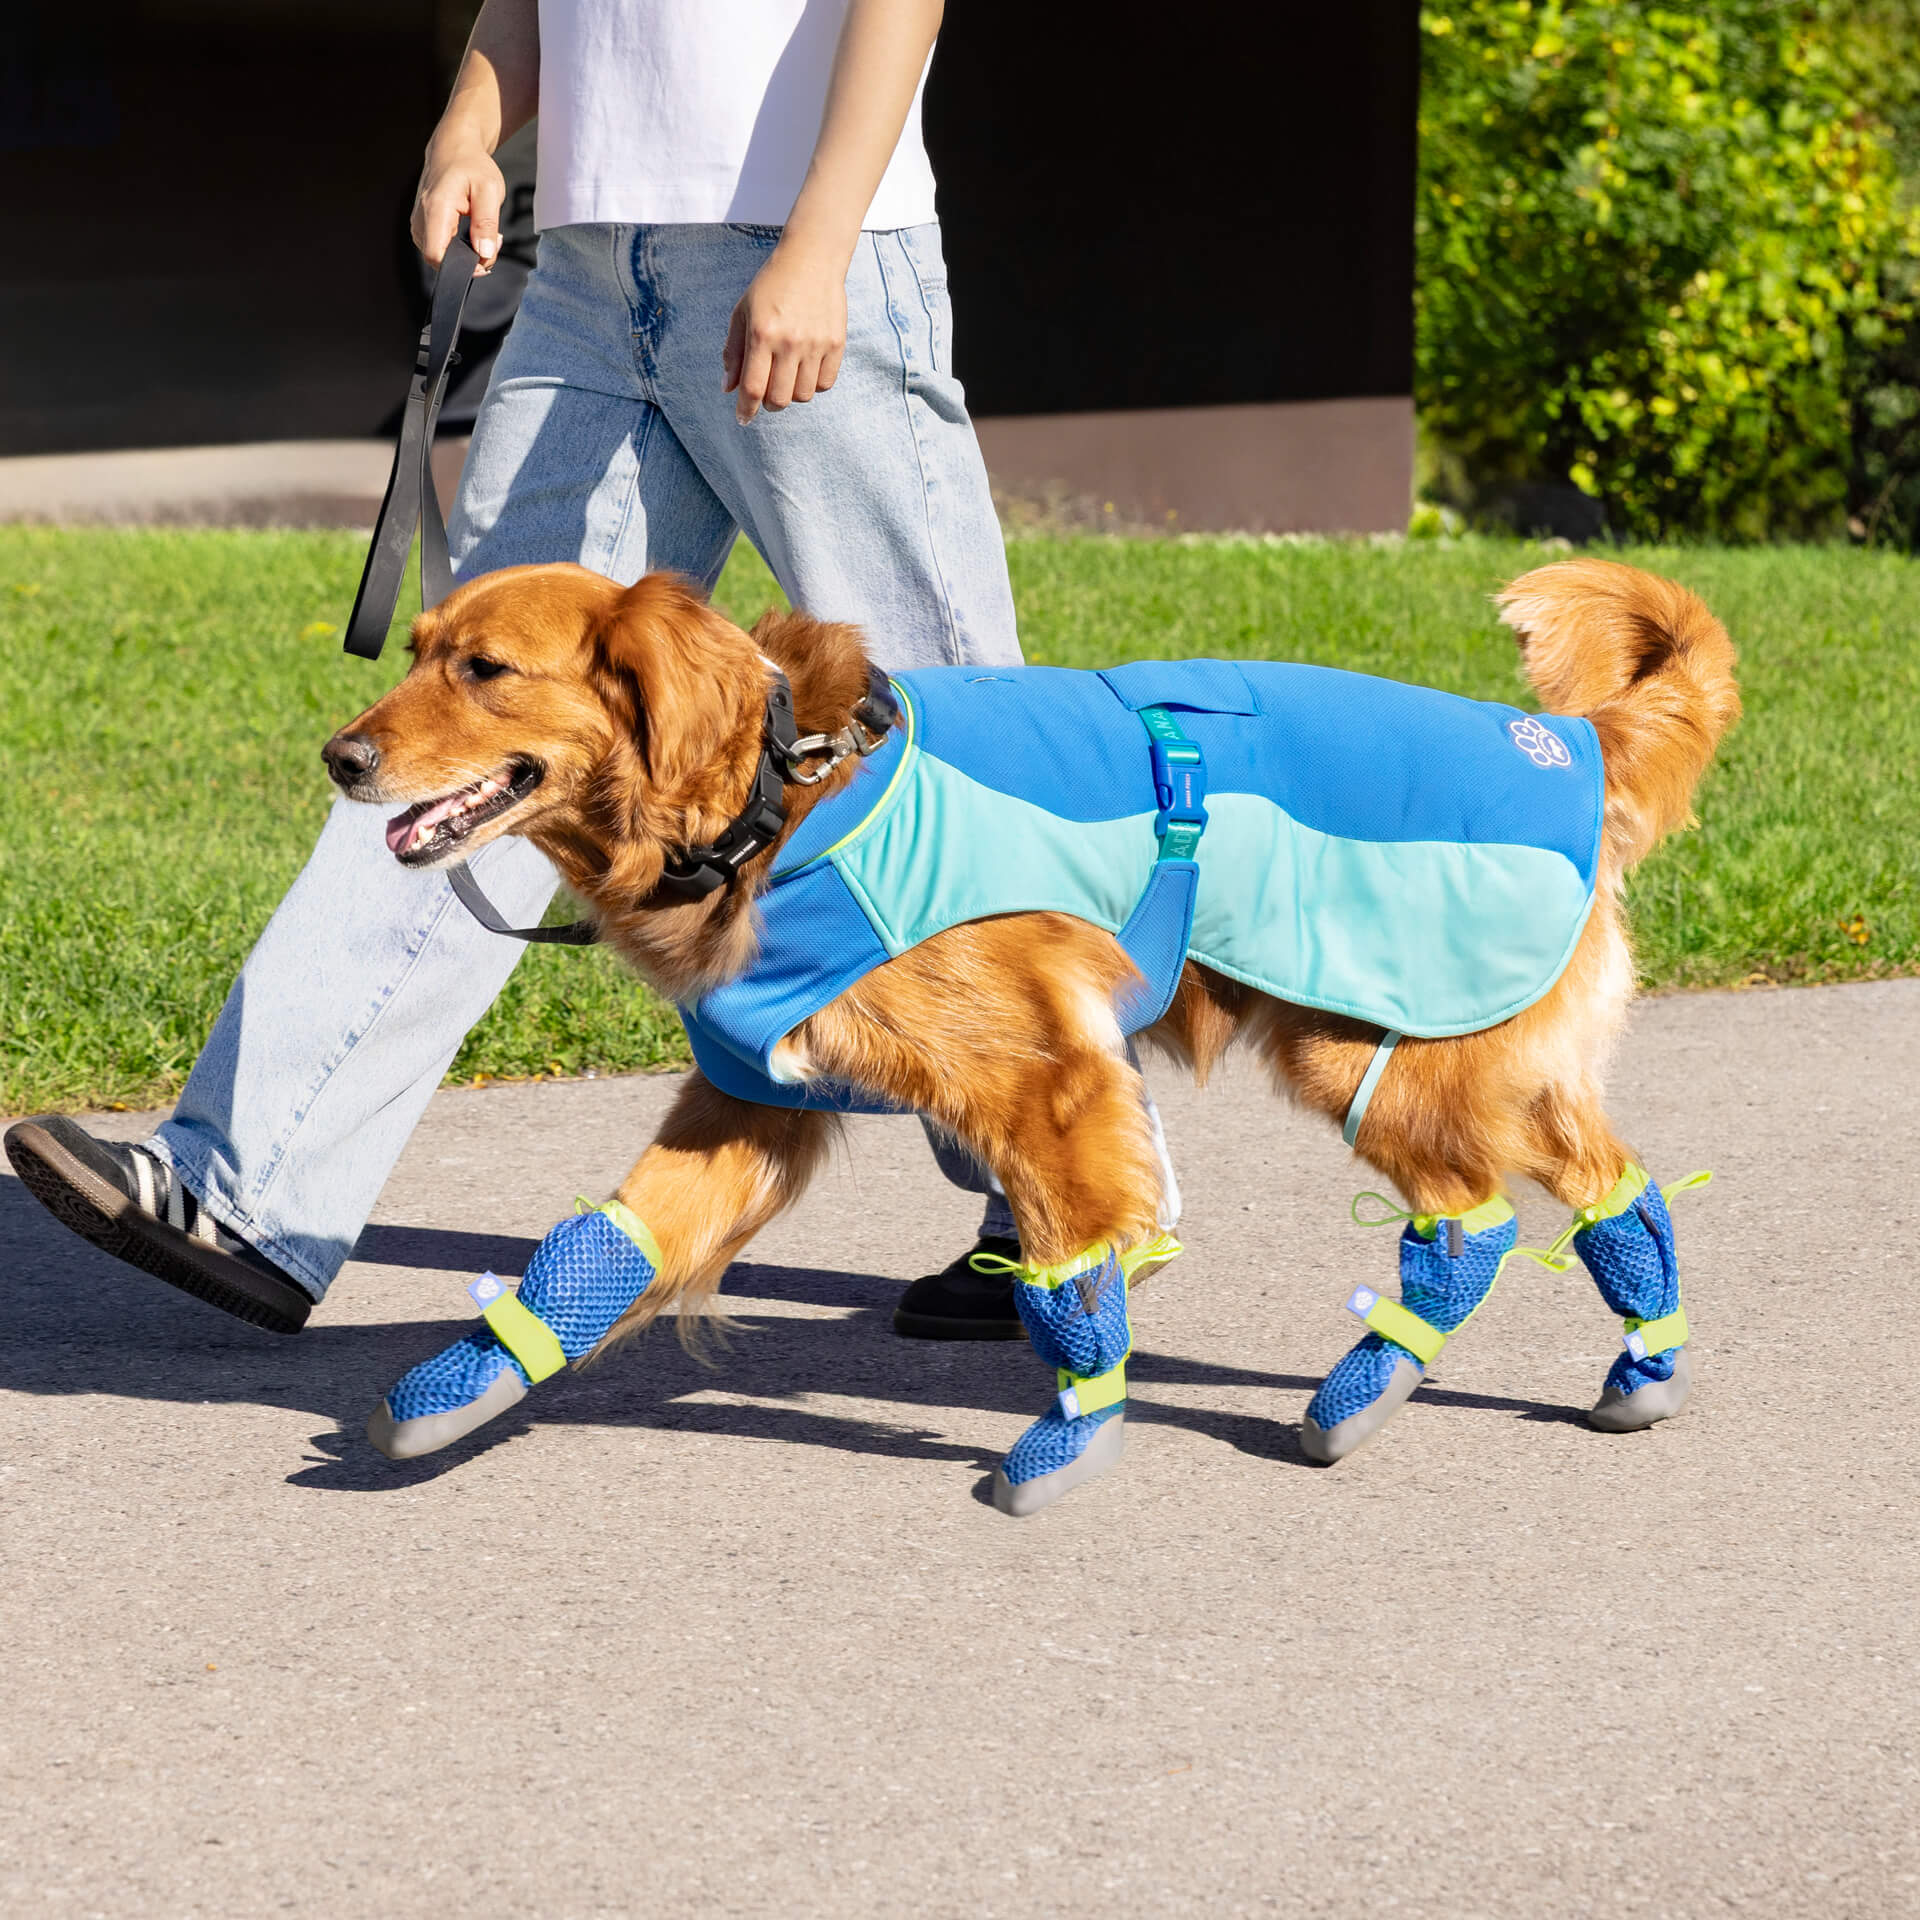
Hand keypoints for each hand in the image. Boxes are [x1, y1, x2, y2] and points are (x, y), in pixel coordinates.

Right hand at [411, 134, 506, 272]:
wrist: (454, 148)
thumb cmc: (472, 165)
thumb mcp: (489, 190)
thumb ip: (487, 224)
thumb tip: (484, 254)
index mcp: (436, 208)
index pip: (436, 255)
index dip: (460, 268)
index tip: (483, 263)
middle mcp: (421, 216)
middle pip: (438, 259)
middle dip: (467, 260)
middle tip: (490, 242)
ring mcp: (419, 221)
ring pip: (439, 255)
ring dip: (463, 254)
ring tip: (481, 233)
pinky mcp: (422, 224)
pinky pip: (438, 246)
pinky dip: (456, 247)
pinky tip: (469, 234)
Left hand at [722, 242, 849, 422]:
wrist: (812, 259)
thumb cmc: (771, 286)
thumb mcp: (743, 313)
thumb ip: (734, 352)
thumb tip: (728, 389)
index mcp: (762, 334)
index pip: (753, 387)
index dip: (746, 409)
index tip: (743, 418)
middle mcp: (790, 342)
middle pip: (779, 399)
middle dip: (769, 403)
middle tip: (767, 393)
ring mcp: (816, 344)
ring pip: (803, 396)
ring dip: (792, 394)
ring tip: (788, 376)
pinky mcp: (836, 344)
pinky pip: (825, 384)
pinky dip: (813, 384)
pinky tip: (806, 369)